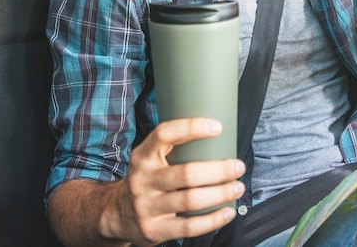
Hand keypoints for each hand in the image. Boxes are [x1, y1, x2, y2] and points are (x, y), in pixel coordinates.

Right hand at [105, 118, 244, 246]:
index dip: (192, 128)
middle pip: (186, 173)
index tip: (217, 127)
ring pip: (191, 200)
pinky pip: (188, 227)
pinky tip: (227, 211)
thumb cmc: (148, 178)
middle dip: (219, 170)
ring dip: (221, 193)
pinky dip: (212, 220)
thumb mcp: (151, 158)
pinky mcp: (154, 229)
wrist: (117, 213)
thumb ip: (175, 147)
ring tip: (238, 187)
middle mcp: (143, 179)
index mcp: (143, 155)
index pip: (164, 134)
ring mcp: (147, 206)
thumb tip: (218, 135)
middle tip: (238, 166)